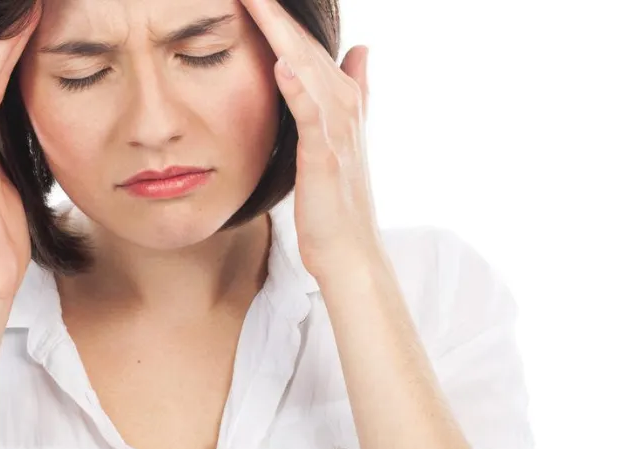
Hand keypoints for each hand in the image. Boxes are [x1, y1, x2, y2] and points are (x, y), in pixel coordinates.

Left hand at [239, 0, 376, 276]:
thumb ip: (353, 90)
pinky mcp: (326, 158)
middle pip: (302, 44)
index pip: (301, 43)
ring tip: (257, 0)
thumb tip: (362, 49)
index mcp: (340, 97)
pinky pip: (312, 116)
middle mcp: (343, 104)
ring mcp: (337, 129)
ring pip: (307, 69)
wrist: (350, 252)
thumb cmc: (336, 200)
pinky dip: (299, 89)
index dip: (277, 13)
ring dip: (281, 33)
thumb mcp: (340, 138)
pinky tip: (281, 65)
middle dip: (275, 10)